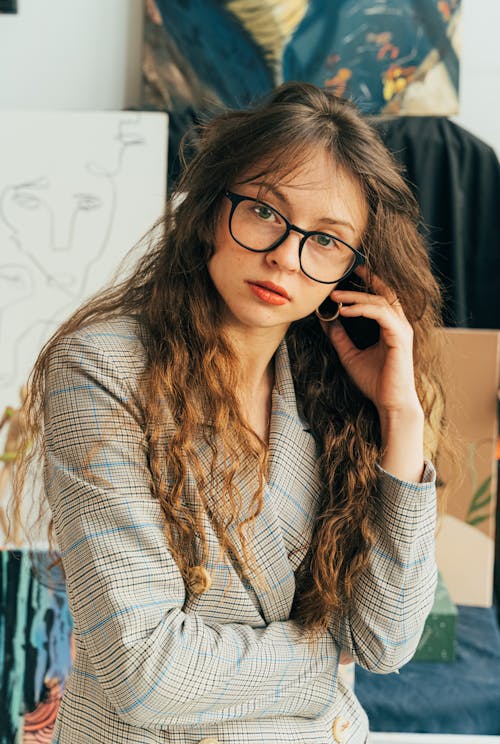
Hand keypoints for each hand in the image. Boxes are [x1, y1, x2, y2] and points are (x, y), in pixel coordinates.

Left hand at [318, 265, 419, 417]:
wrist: (389, 403)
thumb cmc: (374, 382)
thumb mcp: (350, 355)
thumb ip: (340, 337)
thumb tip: (326, 321)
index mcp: (391, 327)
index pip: (382, 297)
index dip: (369, 282)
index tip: (351, 273)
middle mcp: (399, 325)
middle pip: (383, 293)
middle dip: (364, 281)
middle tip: (340, 277)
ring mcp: (401, 330)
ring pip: (380, 301)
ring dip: (356, 296)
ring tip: (335, 296)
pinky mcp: (400, 337)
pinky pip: (381, 314)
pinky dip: (362, 309)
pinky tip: (346, 311)